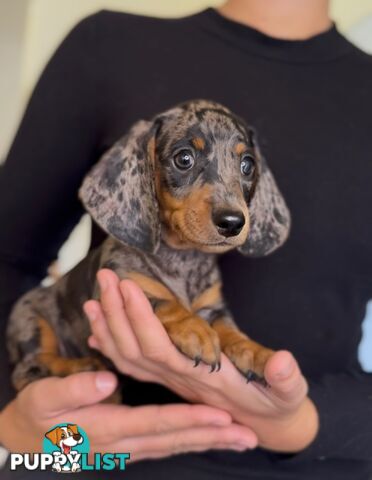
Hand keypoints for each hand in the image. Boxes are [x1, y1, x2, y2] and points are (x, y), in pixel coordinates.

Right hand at [0, 371, 257, 460]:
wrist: (29, 444)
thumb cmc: (37, 416)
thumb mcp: (46, 398)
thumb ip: (76, 389)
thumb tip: (108, 379)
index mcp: (109, 428)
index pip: (158, 422)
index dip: (190, 419)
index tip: (221, 415)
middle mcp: (126, 443)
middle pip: (177, 440)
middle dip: (213, 438)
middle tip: (247, 436)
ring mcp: (130, 448)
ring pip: (177, 446)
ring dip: (209, 442)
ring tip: (239, 440)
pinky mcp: (131, 444)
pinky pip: (168, 444)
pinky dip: (192, 441)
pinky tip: (208, 437)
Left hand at [84, 269, 318, 452]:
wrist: (261, 424)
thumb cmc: (274, 403)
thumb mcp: (288, 393)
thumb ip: (285, 379)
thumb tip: (285, 362)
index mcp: (204, 378)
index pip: (162, 350)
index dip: (141, 319)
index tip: (127, 286)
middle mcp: (179, 380)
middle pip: (135, 349)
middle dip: (117, 312)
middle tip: (107, 276)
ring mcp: (170, 381)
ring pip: (127, 357)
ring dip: (108, 325)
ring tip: (95, 295)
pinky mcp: (169, 377)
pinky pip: (131, 364)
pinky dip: (111, 345)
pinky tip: (97, 329)